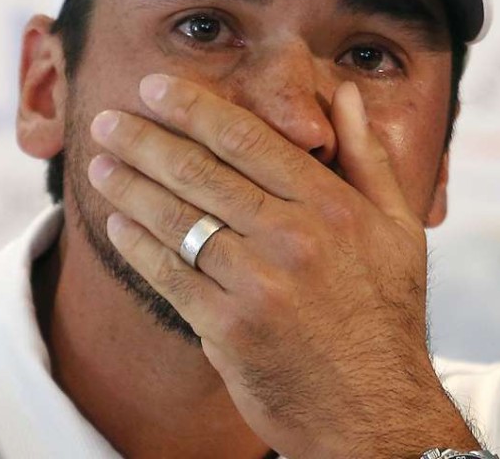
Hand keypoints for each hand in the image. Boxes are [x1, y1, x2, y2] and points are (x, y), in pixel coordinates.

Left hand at [87, 73, 476, 457]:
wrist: (375, 412)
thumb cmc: (386, 316)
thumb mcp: (400, 230)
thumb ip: (369, 156)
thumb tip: (342, 93)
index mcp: (332, 206)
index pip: (247, 139)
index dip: (192, 108)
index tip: (154, 88)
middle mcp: (293, 237)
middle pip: (200, 172)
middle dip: (144, 140)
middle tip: (107, 120)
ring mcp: (258, 284)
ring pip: (177, 219)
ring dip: (130, 186)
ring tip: (99, 165)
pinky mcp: (228, 328)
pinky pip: (169, 273)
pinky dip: (138, 245)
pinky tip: (117, 223)